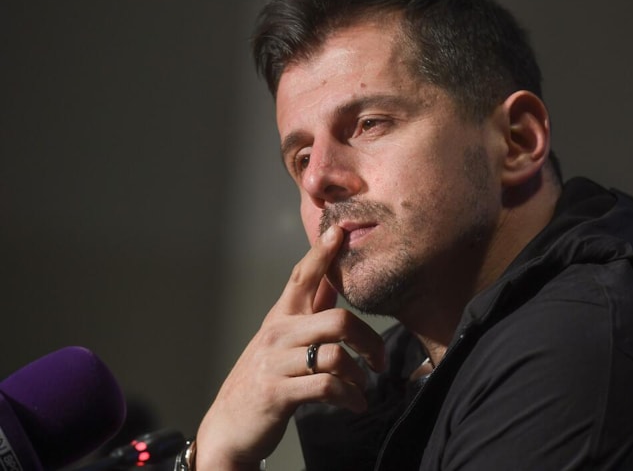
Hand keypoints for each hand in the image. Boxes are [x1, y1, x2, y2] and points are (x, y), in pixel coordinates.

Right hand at [195, 226, 385, 469]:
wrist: (229, 425)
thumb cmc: (264, 378)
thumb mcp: (282, 340)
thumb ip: (308, 312)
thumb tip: (333, 280)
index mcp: (280, 318)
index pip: (302, 277)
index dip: (321, 253)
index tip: (338, 231)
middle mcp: (277, 334)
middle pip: (339, 320)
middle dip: (369, 340)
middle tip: (379, 360)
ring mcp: (276, 363)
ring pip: (336, 356)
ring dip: (359, 376)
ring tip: (362, 387)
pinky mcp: (278, 393)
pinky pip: (328, 387)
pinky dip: (350, 397)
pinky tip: (355, 404)